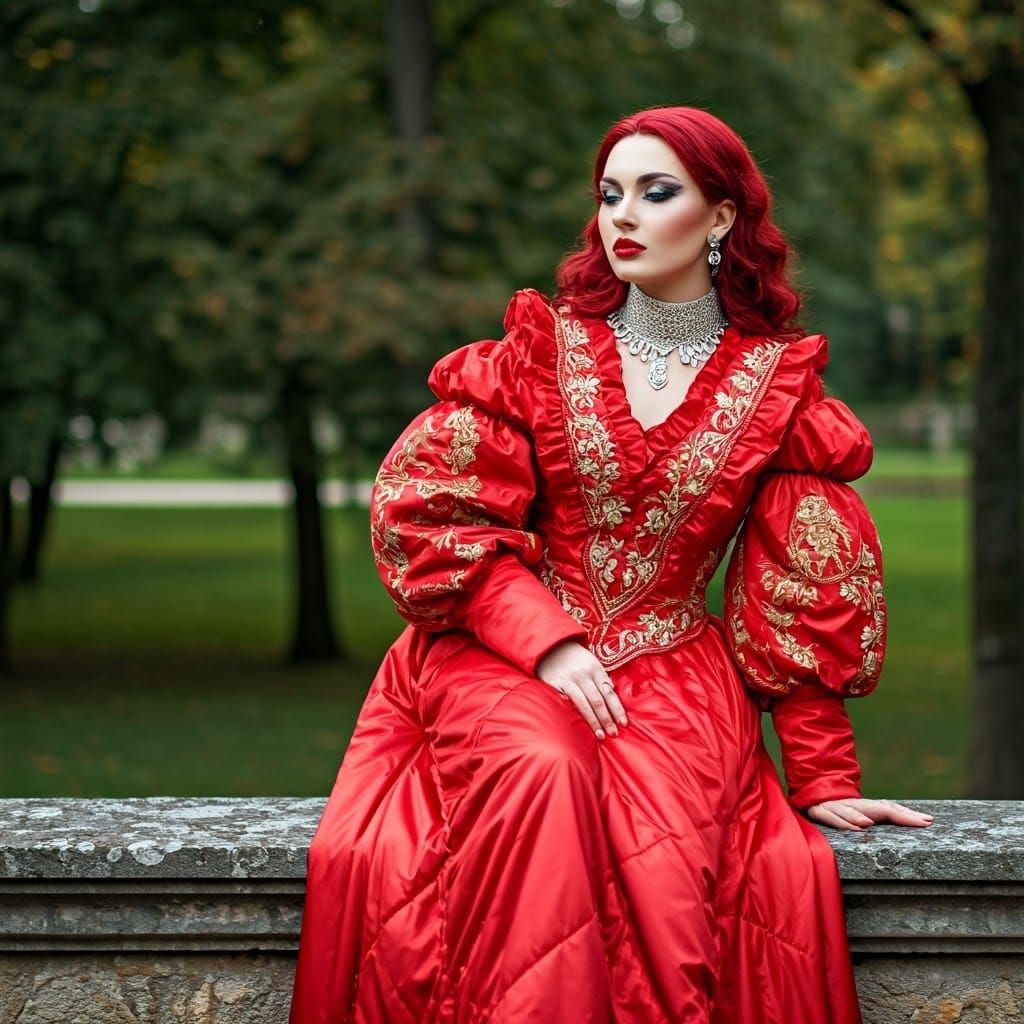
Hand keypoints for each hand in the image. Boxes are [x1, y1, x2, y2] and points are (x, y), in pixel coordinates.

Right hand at [536, 640, 627, 739]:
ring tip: (600, 735)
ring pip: (584, 704)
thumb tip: (613, 692)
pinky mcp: (555, 684)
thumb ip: (602, 677)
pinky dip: (574, 713)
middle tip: (613, 733)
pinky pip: (567, 701)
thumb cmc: (575, 657)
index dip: (617, 709)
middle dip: (607, 719)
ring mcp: (568, 679)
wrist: (551, 646)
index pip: (609, 693)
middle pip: (598, 700)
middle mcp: (583, 674)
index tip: (623, 723)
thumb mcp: (592, 661)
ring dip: (593, 721)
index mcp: (595, 668)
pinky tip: (578, 725)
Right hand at [806, 797, 933, 830]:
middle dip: (900, 815)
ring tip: (880, 824)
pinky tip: (855, 827)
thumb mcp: (853, 814)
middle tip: (921, 822)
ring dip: (866, 816)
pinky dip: (842, 821)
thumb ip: (872, 818)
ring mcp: (835, 806)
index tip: (929, 822)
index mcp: (863, 806)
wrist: (806, 790)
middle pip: (879, 808)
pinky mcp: (816, 810)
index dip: (908, 815)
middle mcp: (852, 804)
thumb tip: (893, 830)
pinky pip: (830, 816)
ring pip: (852, 810)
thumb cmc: (834, 809)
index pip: (889, 809)